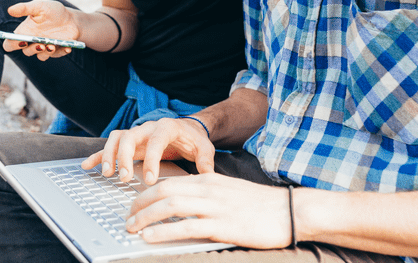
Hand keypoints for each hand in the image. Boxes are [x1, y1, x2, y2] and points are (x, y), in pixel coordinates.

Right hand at [6, 0, 79, 60]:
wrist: (71, 18)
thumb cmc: (52, 11)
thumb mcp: (39, 6)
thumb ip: (25, 8)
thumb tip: (10, 10)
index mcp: (25, 32)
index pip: (10, 43)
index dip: (12, 44)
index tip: (20, 40)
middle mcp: (33, 42)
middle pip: (26, 52)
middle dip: (32, 49)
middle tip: (39, 44)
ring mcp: (45, 48)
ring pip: (41, 56)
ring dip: (46, 53)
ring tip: (52, 46)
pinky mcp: (57, 51)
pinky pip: (57, 55)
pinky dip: (62, 51)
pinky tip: (67, 47)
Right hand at [81, 117, 215, 184]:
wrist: (188, 128)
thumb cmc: (194, 139)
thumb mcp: (204, 147)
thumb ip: (205, 160)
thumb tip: (206, 173)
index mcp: (167, 127)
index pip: (155, 140)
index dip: (151, 159)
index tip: (150, 179)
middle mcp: (148, 127)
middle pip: (129, 136)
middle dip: (124, 157)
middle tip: (125, 178)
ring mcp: (137, 134)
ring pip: (117, 138)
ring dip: (109, 155)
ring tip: (108, 174)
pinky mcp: (130, 142)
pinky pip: (110, 146)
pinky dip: (99, 155)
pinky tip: (88, 165)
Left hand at [126, 174, 291, 248]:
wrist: (290, 211)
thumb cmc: (262, 206)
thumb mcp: (229, 193)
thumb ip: (207, 196)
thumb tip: (184, 205)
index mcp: (209, 180)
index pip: (169, 182)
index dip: (147, 194)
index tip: (134, 205)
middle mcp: (209, 189)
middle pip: (164, 190)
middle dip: (140, 204)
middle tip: (127, 218)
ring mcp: (215, 206)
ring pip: (170, 206)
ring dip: (145, 217)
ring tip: (132, 228)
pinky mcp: (222, 225)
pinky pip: (185, 226)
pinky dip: (164, 231)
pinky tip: (151, 237)